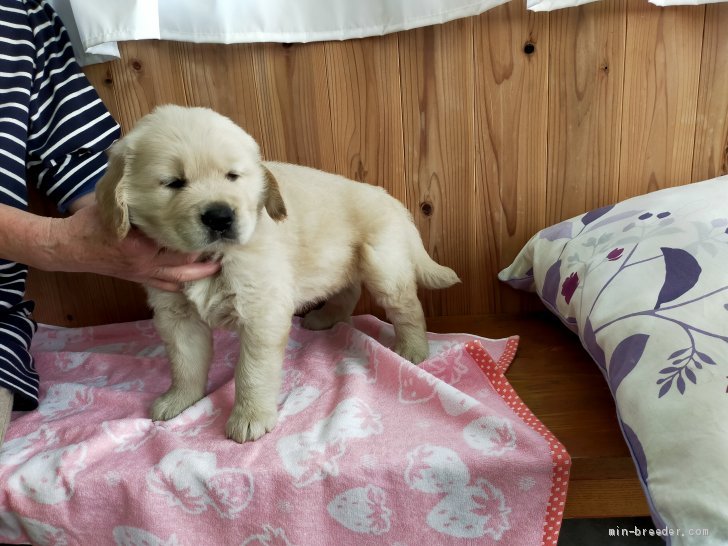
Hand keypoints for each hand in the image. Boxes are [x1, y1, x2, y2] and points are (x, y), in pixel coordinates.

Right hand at [45, 203, 220, 290]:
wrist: (69, 247)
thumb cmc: (91, 222)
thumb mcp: (114, 204)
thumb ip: (135, 197)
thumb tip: (159, 179)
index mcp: (140, 243)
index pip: (176, 240)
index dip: (196, 232)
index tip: (212, 224)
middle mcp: (145, 262)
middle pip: (184, 260)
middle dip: (204, 253)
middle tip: (222, 243)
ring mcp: (143, 273)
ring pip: (179, 277)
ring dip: (200, 272)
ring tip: (218, 263)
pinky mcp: (139, 279)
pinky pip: (165, 285)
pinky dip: (182, 283)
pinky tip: (197, 278)